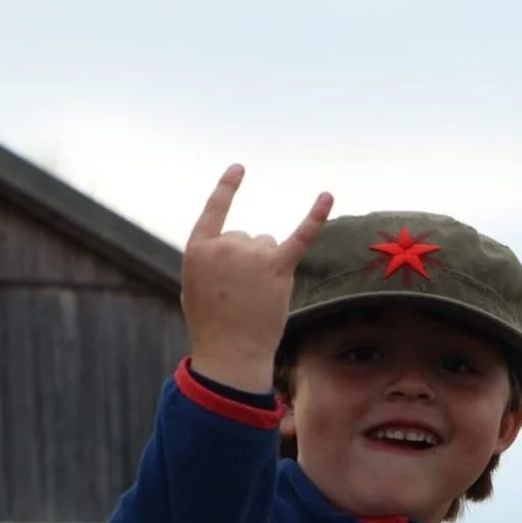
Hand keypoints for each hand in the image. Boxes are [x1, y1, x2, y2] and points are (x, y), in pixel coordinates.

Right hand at [180, 165, 333, 393]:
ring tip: (258, 297)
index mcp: (198, 248)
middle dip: (248, 263)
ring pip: (269, 245)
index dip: (227, 189)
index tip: (240, 169)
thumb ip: (211, 261)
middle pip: (248, 238)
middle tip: (240, 296)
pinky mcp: (279, 267)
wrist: (231, 353)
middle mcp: (226, 245)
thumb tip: (234, 253)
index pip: (214, 210)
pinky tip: (327, 196)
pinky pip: (301, 235)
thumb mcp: (195, 286)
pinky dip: (316, 216)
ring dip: (268, 267)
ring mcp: (253, 255)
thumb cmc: (211, 325)